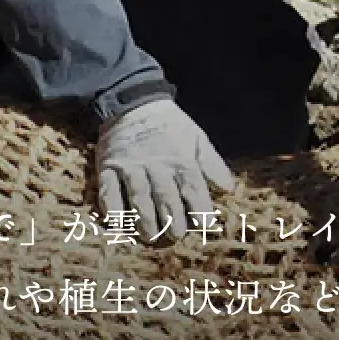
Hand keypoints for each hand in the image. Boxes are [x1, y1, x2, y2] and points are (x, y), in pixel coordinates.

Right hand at [92, 98, 233, 243]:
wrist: (133, 102)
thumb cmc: (171, 126)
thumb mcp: (197, 138)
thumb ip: (212, 165)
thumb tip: (229, 188)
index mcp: (181, 160)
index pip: (193, 187)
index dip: (200, 208)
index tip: (204, 226)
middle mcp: (157, 165)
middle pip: (165, 196)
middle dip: (171, 218)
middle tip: (175, 236)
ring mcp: (131, 167)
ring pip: (138, 196)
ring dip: (144, 218)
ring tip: (150, 237)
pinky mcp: (109, 168)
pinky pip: (109, 191)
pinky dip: (112, 208)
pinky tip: (116, 224)